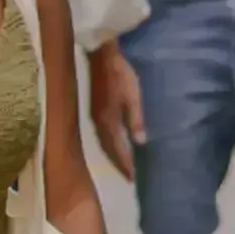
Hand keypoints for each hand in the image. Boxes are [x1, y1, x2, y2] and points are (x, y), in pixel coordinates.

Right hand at [89, 42, 146, 181]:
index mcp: (107, 122)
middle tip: (128, 176)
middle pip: (108, 150)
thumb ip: (135, 119)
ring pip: (103, 142)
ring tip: (122, 163)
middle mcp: (98, 123)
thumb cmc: (120, 74)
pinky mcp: (94, 108)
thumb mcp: (132, 96)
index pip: (117, 150)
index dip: (125, 164)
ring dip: (112, 154)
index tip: (133, 178)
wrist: (101, 55)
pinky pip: (101, 133)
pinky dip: (108, 143)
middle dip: (118, 163)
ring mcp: (94, 116)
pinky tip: (114, 142)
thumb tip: (140, 143)